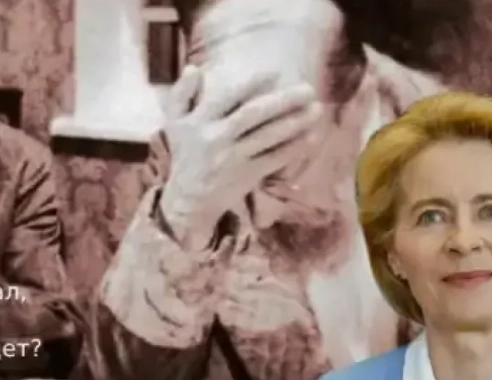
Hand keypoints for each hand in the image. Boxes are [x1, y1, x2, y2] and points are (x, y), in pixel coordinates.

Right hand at [158, 65, 321, 249]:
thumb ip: (182, 93)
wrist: (189, 200)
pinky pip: (274, 159)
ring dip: (295, 122)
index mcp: (199, 121)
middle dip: (283, 100)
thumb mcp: (174, 122)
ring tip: (317, 109)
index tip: (276, 73)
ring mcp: (233, 158)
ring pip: (268, 136)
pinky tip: (311, 136)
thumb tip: (193, 67)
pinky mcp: (247, 176)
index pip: (227, 97)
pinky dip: (293, 148)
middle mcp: (216, 137)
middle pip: (253, 114)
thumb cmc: (186, 155)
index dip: (252, 83)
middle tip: (309, 89)